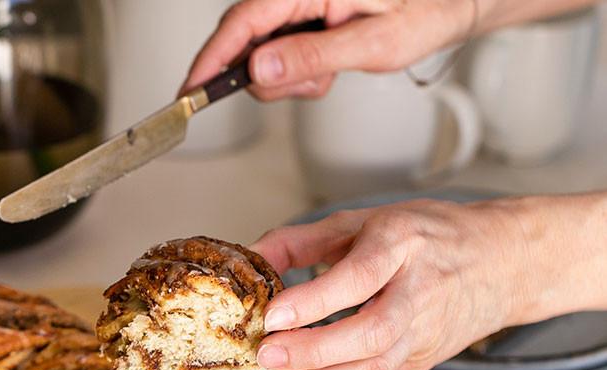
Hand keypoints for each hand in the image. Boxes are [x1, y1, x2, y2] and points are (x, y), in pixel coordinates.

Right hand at [180, 0, 476, 100]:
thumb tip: (261, 69)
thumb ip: (314, 55)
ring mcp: (298, 4)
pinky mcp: (301, 16)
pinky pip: (278, 52)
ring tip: (328, 74)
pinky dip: (297, 72)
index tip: (191, 91)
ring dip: (287, 78)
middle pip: (244, 39)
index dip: (212, 59)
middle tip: (310, 86)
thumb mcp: (374, 43)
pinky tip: (327, 68)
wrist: (449, 3)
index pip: (243, 21)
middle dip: (264, 76)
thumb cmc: (424, 11)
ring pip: (259, 52)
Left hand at [249, 198, 531, 369]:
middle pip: (369, 332)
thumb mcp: (365, 220)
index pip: (359, 278)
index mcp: (404, 244)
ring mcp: (424, 331)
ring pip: (373, 367)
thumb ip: (303, 240)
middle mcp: (419, 291)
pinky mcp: (421, 359)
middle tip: (265, 355)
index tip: (272, 315)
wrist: (503, 262)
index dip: (314, 301)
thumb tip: (249, 258)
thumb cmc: (429, 236)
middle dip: (312, 350)